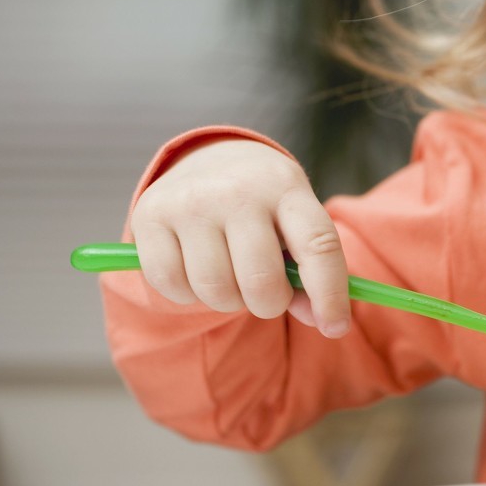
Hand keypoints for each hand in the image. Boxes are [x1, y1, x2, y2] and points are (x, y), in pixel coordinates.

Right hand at [130, 138, 350, 337]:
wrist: (208, 158)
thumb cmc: (265, 207)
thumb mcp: (295, 225)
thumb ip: (312, 274)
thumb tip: (322, 322)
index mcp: (286, 187)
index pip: (318, 246)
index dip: (331, 294)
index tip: (336, 327)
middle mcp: (237, 190)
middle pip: (261, 282)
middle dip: (270, 303)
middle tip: (267, 293)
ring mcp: (190, 201)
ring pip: (216, 291)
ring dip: (229, 301)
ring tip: (231, 276)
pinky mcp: (149, 216)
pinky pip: (173, 287)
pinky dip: (189, 294)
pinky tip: (197, 269)